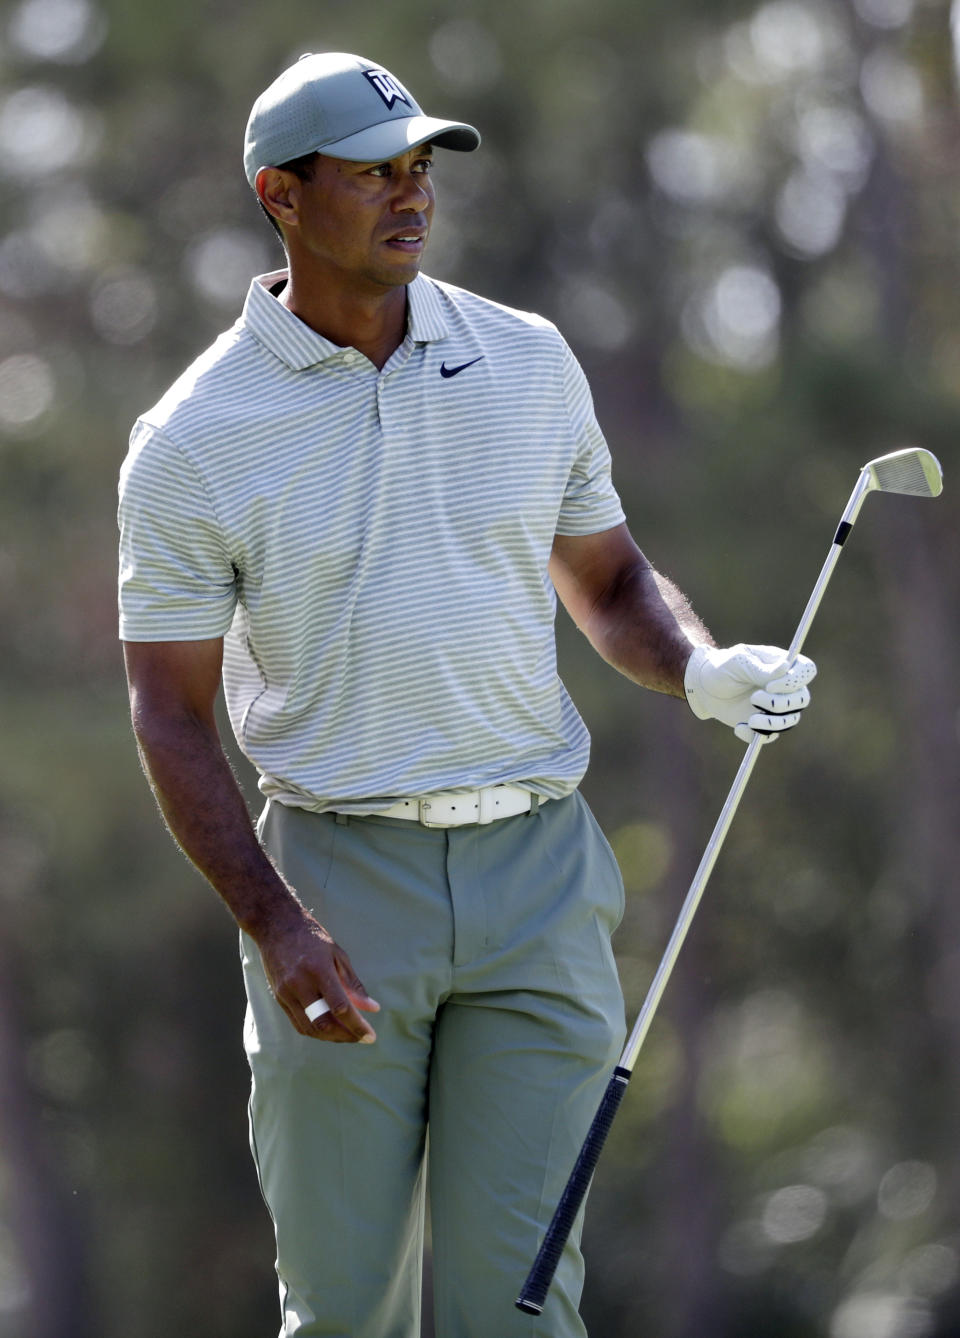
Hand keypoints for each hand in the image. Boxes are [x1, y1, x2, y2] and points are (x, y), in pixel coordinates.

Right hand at [254, 905, 379, 1042]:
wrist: (276, 926)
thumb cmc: (312, 938)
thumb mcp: (338, 954)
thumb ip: (354, 984)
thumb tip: (372, 1008)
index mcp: (319, 970)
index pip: (340, 1007)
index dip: (357, 1026)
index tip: (371, 1036)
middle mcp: (300, 984)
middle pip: (324, 1023)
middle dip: (346, 1036)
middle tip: (362, 1038)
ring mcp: (286, 992)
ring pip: (310, 1028)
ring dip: (331, 1037)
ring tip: (349, 1035)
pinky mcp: (279, 997)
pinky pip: (298, 1023)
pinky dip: (316, 1031)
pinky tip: (330, 1030)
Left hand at [684, 643, 816, 743]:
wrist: (704, 687)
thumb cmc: (723, 667)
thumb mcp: (738, 662)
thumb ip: (761, 669)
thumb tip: (785, 667)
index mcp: (783, 665)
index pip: (807, 671)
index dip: (794, 681)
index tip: (770, 686)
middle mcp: (786, 687)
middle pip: (802, 699)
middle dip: (780, 703)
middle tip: (754, 698)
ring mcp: (777, 707)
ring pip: (791, 720)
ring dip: (772, 723)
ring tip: (750, 719)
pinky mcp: (765, 724)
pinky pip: (771, 735)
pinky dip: (756, 735)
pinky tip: (739, 727)